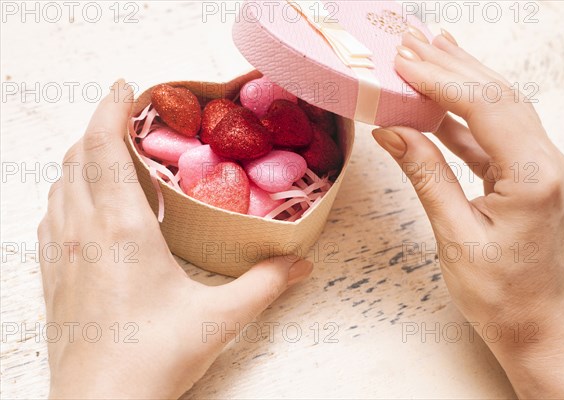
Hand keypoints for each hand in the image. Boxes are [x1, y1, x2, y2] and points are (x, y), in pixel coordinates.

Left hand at [37, 80, 312, 398]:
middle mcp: (83, 232)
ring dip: (80, 158)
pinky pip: (50, 216)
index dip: (110, 109)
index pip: (103, 148)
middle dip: (98, 126)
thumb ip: (264, 285)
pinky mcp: (52, 276)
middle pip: (78, 158)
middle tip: (126, 116)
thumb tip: (301, 264)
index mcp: (121, 230)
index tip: (125, 87)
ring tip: (108, 153)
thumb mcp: (218, 318)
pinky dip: (65, 192)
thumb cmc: (153, 359)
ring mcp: (61, 254)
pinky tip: (81, 203)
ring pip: (60, 185)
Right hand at [373, 29, 563, 398]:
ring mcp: (542, 168)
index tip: (404, 59)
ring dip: (462, 81)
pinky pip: (495, 136)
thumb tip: (393, 131)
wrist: (537, 327)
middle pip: (498, 95)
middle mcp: (548, 163)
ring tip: (428, 53)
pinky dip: (465, 116)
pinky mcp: (530, 178)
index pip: (484, 108)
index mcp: (535, 177)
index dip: (441, 79)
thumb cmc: (500, 295)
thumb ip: (426, 175)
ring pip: (499, 109)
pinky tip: (440, 102)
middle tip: (413, 40)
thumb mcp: (455, 235)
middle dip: (452, 65)